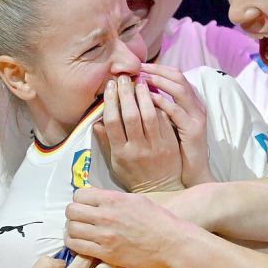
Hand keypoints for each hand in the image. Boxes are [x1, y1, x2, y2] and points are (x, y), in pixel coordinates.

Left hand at [65, 188, 194, 267]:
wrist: (170, 242)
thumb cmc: (156, 219)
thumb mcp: (135, 199)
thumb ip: (113, 198)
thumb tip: (95, 196)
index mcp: (114, 200)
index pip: (80, 194)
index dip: (80, 199)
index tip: (84, 204)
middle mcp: (106, 216)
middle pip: (71, 211)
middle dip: (73, 213)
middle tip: (80, 217)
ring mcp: (104, 236)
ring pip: (71, 229)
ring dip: (72, 228)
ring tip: (79, 230)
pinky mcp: (105, 253)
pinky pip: (77, 246)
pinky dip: (74, 243)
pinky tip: (81, 242)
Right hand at [96, 75, 184, 192]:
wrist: (161, 189)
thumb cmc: (134, 175)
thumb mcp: (115, 163)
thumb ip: (107, 142)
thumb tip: (96, 121)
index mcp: (121, 152)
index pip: (113, 121)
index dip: (111, 101)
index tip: (110, 86)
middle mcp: (138, 148)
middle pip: (130, 115)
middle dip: (126, 93)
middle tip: (124, 78)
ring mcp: (156, 146)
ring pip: (149, 115)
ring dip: (144, 95)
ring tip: (140, 81)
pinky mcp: (171, 143)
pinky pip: (164, 120)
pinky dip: (159, 105)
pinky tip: (155, 94)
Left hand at [141, 64, 212, 186]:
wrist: (191, 175)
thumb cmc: (175, 153)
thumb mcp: (167, 128)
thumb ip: (157, 111)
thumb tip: (136, 96)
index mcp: (189, 103)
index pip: (175, 76)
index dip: (157, 69)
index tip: (137, 66)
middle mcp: (195, 106)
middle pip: (178, 77)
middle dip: (156, 70)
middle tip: (137, 68)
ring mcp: (196, 117)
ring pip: (179, 89)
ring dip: (159, 82)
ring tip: (140, 79)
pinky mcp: (194, 129)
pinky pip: (177, 111)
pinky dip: (162, 102)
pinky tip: (147, 99)